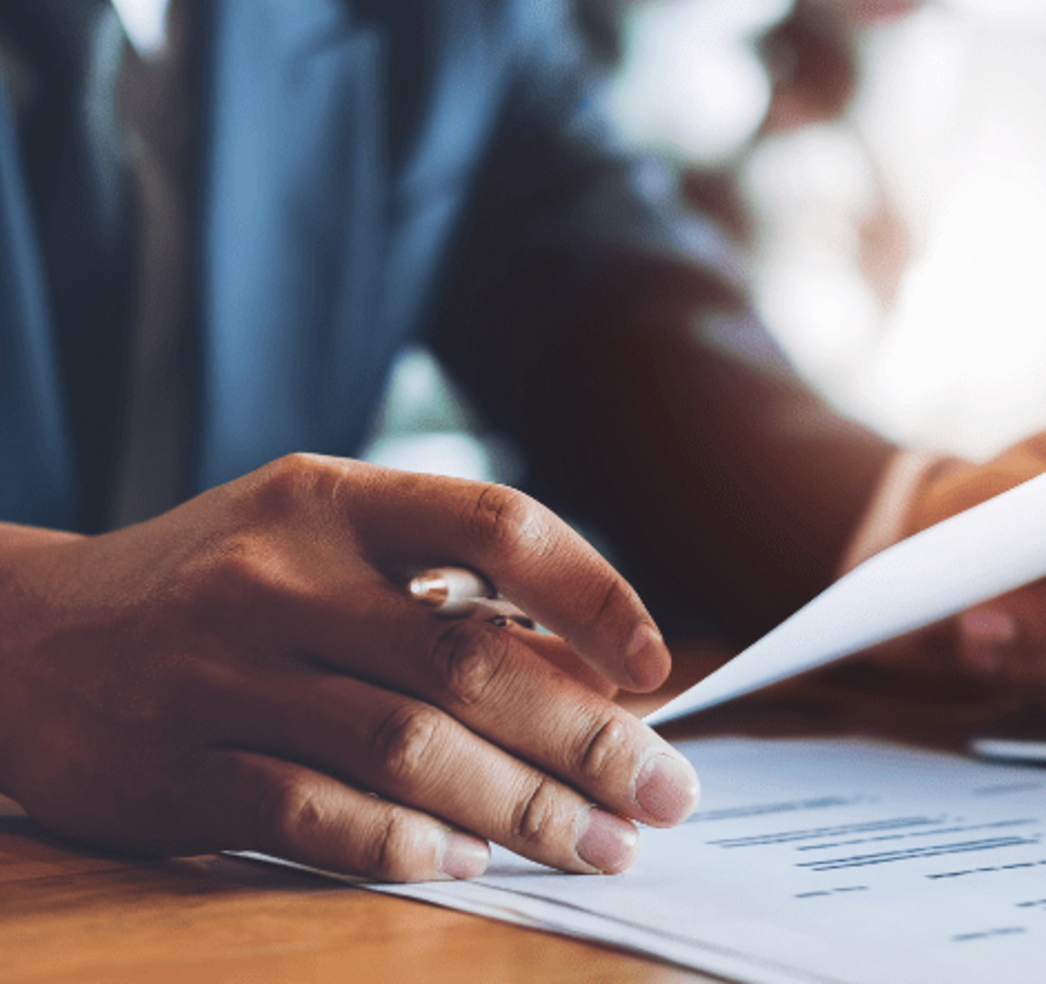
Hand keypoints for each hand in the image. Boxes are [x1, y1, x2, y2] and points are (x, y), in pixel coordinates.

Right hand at [0, 455, 699, 879]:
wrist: (28, 637)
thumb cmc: (218, 585)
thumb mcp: (320, 548)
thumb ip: (443, 598)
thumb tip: (592, 681)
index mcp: (333, 500)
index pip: (498, 524)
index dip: (595, 594)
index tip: (653, 668)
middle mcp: (281, 576)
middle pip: (469, 660)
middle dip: (588, 737)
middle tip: (665, 795)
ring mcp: (225, 673)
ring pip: (408, 748)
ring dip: (524, 808)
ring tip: (602, 844)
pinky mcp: (181, 768)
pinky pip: (316, 815)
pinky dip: (407, 843)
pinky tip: (472, 861)